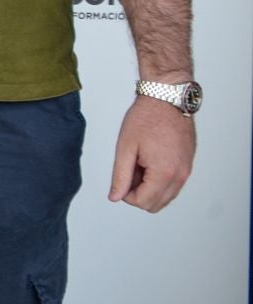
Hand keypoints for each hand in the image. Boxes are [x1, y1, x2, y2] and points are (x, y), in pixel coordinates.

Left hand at [108, 97, 195, 211]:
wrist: (167, 99)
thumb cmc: (146, 118)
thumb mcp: (125, 147)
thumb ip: (120, 176)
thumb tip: (115, 197)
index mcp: (164, 173)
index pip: (143, 202)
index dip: (126, 195)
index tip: (121, 178)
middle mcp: (180, 176)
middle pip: (156, 204)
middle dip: (138, 193)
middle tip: (129, 169)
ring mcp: (187, 171)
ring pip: (165, 197)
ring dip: (149, 187)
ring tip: (139, 163)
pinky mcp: (188, 165)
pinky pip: (173, 185)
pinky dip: (159, 180)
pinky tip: (149, 161)